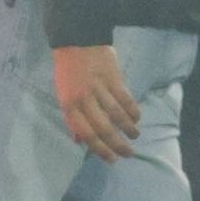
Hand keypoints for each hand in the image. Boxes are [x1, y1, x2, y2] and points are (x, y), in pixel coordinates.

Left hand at [54, 45, 139, 161]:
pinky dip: (133, 112)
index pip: (86, 133)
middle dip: (117, 145)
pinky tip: (136, 119)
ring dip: (129, 129)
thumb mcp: (63, 95)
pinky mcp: (114, 79)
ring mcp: (99, 89)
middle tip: (128, 154)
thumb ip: (72, 118)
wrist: (77, 41)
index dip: (100, 149)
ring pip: (118, 115)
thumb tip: (78, 140)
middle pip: (104, 128)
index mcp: (69, 105)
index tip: (111, 159)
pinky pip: (126, 100)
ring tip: (134, 136)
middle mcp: (84, 99)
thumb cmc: (68, 71)